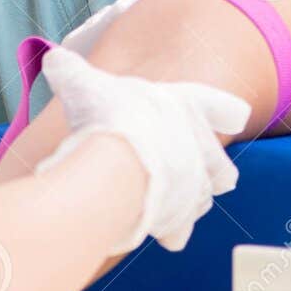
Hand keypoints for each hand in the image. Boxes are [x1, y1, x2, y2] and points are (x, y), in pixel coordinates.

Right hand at [36, 48, 249, 252]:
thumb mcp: (83, 83)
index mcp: (188, 108)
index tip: (236, 117)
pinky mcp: (180, 219)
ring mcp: (194, 188)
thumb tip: (54, 60)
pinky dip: (168, 229)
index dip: (227, 112)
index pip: (224, 107)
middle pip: (223, 168)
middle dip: (212, 171)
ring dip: (187, 199)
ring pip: (203, 199)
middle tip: (192, 168)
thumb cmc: (108, 118)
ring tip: (164, 197)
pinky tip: (151, 227)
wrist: (115, 166)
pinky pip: (180, 230)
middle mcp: (201, 150)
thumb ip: (71, 71)